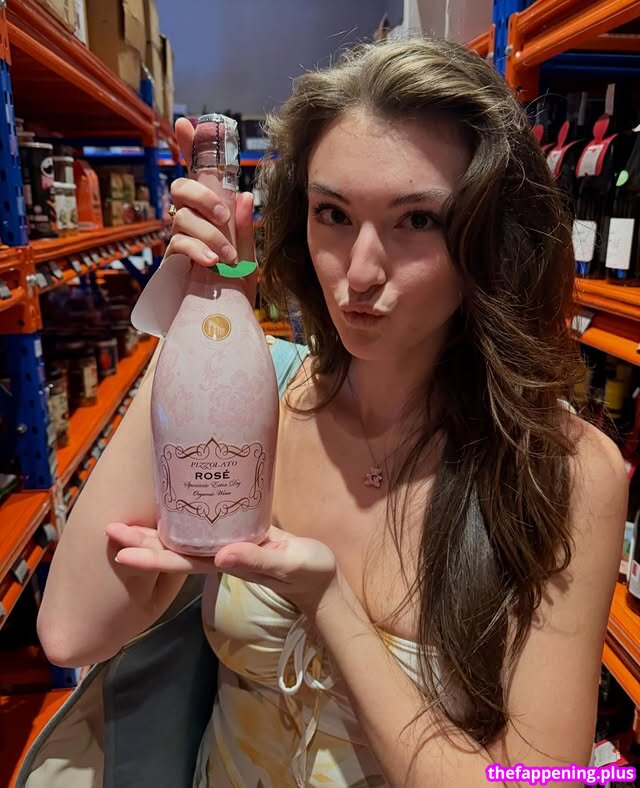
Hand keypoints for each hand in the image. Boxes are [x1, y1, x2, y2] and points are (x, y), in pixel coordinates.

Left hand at [105, 522, 337, 615]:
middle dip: (141, 544)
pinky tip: (173, 510)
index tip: (119, 550)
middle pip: (173, 552)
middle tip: (109, 529)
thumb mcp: (288, 564)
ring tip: (127, 522)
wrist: (321, 581)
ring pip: (183, 543)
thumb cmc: (308, 573)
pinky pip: (201, 531)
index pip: (180, 562)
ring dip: (154, 536)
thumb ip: (258, 560)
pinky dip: (182, 523)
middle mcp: (219, 557)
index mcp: (227, 563)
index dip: (150, 557)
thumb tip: (220, 555)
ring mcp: (227, 548)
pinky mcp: (239, 537)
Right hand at [167, 117, 257, 302]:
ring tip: (227, 258)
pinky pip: (178, 243)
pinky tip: (211, 263)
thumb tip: (242, 194)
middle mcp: (192, 221)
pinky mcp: (171, 261)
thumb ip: (243, 228)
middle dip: (202, 196)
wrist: (224, 321)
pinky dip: (196, 249)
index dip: (191, 148)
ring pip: (181, 216)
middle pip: (181, 187)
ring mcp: (179, 240)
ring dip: (208, 233)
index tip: (187, 124)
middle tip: (224, 217)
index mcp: (212, 215)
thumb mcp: (249, 259)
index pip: (199, 175)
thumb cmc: (236, 289)